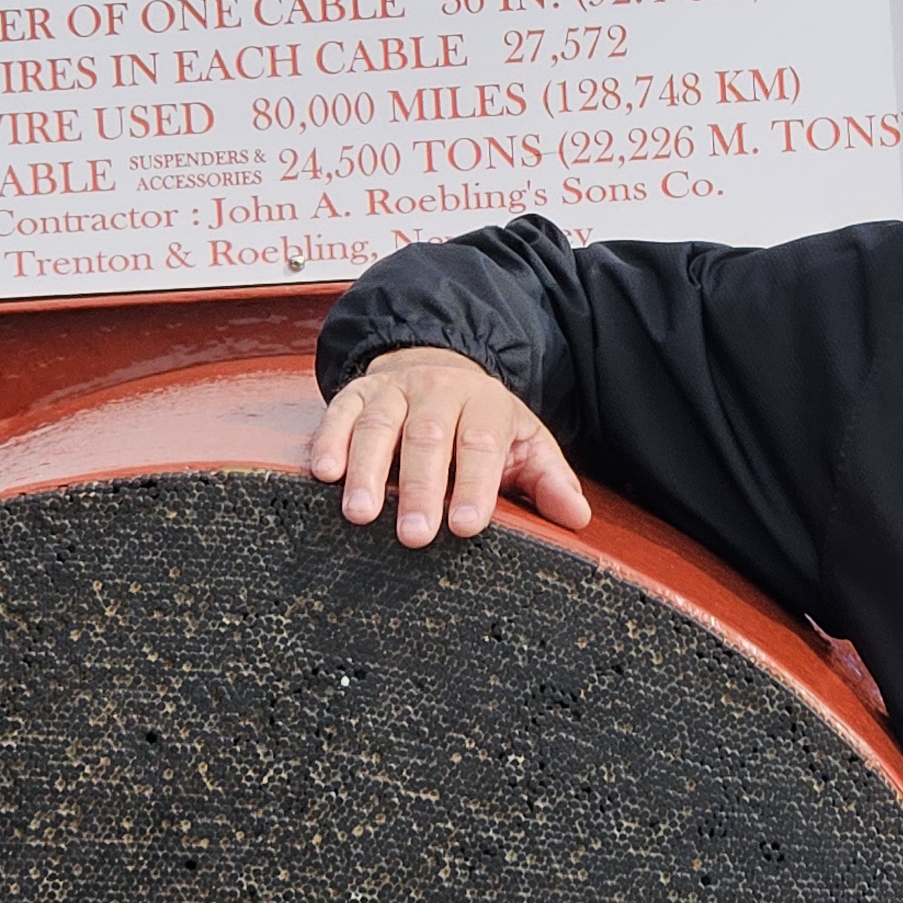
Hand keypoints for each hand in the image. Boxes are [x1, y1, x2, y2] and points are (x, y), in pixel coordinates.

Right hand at [309, 346, 591, 545]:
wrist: (437, 367)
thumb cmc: (482, 424)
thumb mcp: (523, 444)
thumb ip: (548, 480)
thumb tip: (577, 517)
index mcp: (485, 403)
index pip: (482, 442)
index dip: (475, 484)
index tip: (466, 526)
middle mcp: (438, 390)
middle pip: (428, 436)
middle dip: (421, 487)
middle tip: (415, 535)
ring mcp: (392, 390)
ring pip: (378, 426)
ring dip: (368, 470)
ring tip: (361, 514)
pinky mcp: (355, 394)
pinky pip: (339, 413)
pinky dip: (329, 441)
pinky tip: (325, 473)